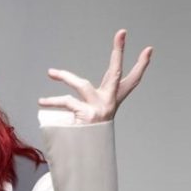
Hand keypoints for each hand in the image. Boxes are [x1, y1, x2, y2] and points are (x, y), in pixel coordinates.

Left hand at [38, 29, 152, 124]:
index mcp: (112, 101)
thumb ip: (79, 103)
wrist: (83, 158)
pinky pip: (67, 102)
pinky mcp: (87, 115)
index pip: (131, 82)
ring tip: (50, 72)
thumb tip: (56, 98)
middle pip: (115, 73)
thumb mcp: (86, 117)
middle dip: (119, 51)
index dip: (141, 66)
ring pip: (81, 85)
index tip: (149, 49)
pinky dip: (53, 102)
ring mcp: (98, 109)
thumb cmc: (85, 134)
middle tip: (122, 32)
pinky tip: (42, 102)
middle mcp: (108, 104)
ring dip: (65, 77)